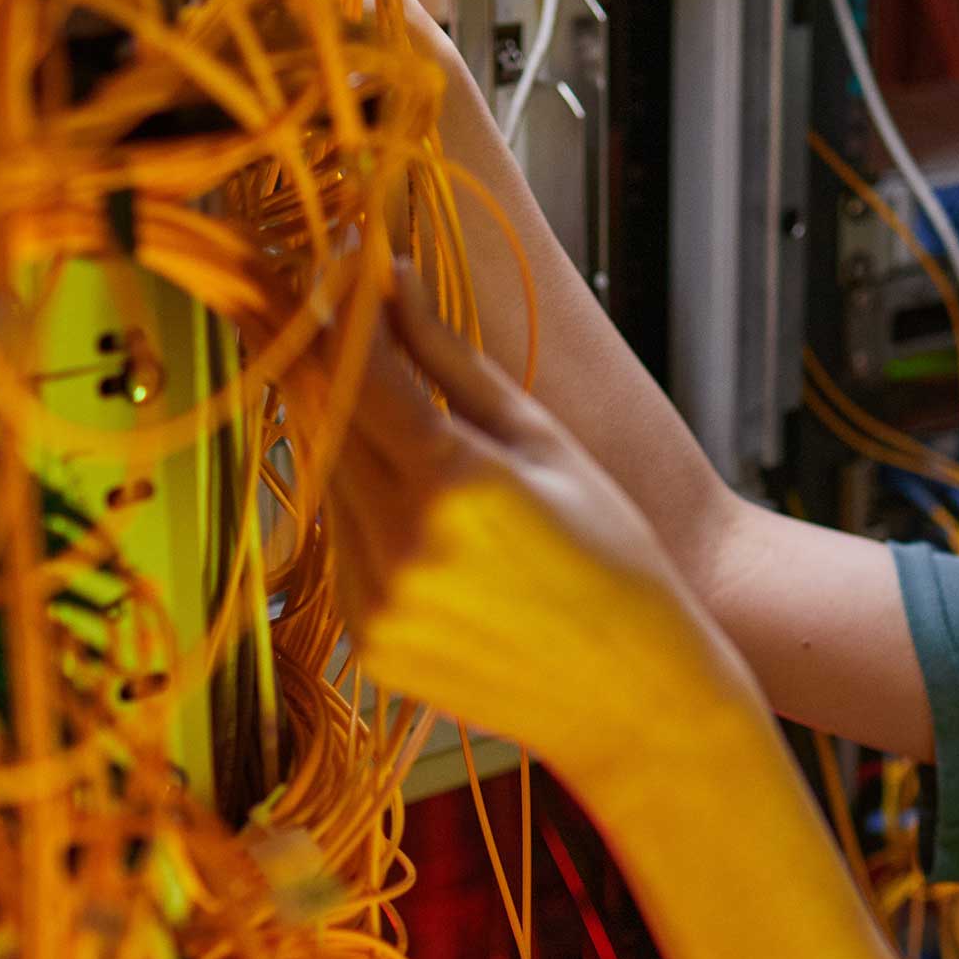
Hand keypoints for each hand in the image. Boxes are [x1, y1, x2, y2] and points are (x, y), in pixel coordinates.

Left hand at [325, 280, 758, 791]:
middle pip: (322, 421)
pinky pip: (343, 547)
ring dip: (346, 436)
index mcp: (449, 483)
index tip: (332, 262)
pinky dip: (363, 509)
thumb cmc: (615, 557)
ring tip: (401, 422)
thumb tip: (389, 280)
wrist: (636, 696)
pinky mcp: (368, 641)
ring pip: (327, 483)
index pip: (353, 368)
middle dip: (326, 362)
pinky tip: (421, 510)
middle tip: (330, 310)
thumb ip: (449, 361)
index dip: (335, 307)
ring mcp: (374, 602)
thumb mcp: (543, 442)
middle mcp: (398, 545)